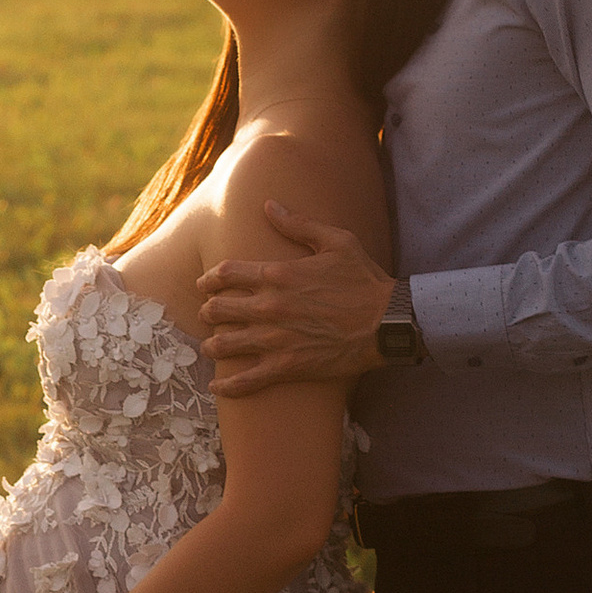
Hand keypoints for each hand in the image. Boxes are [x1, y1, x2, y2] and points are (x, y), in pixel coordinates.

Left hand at [197, 202, 393, 395]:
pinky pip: (247, 380)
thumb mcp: (336, 241)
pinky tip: (217, 387)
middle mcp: (269, 307)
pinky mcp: (286, 366)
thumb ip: (298, 224)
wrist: (387, 322)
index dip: (209, 279)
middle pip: (218, 309)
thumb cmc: (364, 280)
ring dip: (212, 346)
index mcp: (277, 275)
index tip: (204, 285)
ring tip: (210, 347)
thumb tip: (269, 205)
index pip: (226, 274)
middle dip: (207, 312)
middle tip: (207, 315)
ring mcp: (275, 339)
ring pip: (225, 345)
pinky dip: (228, 386)